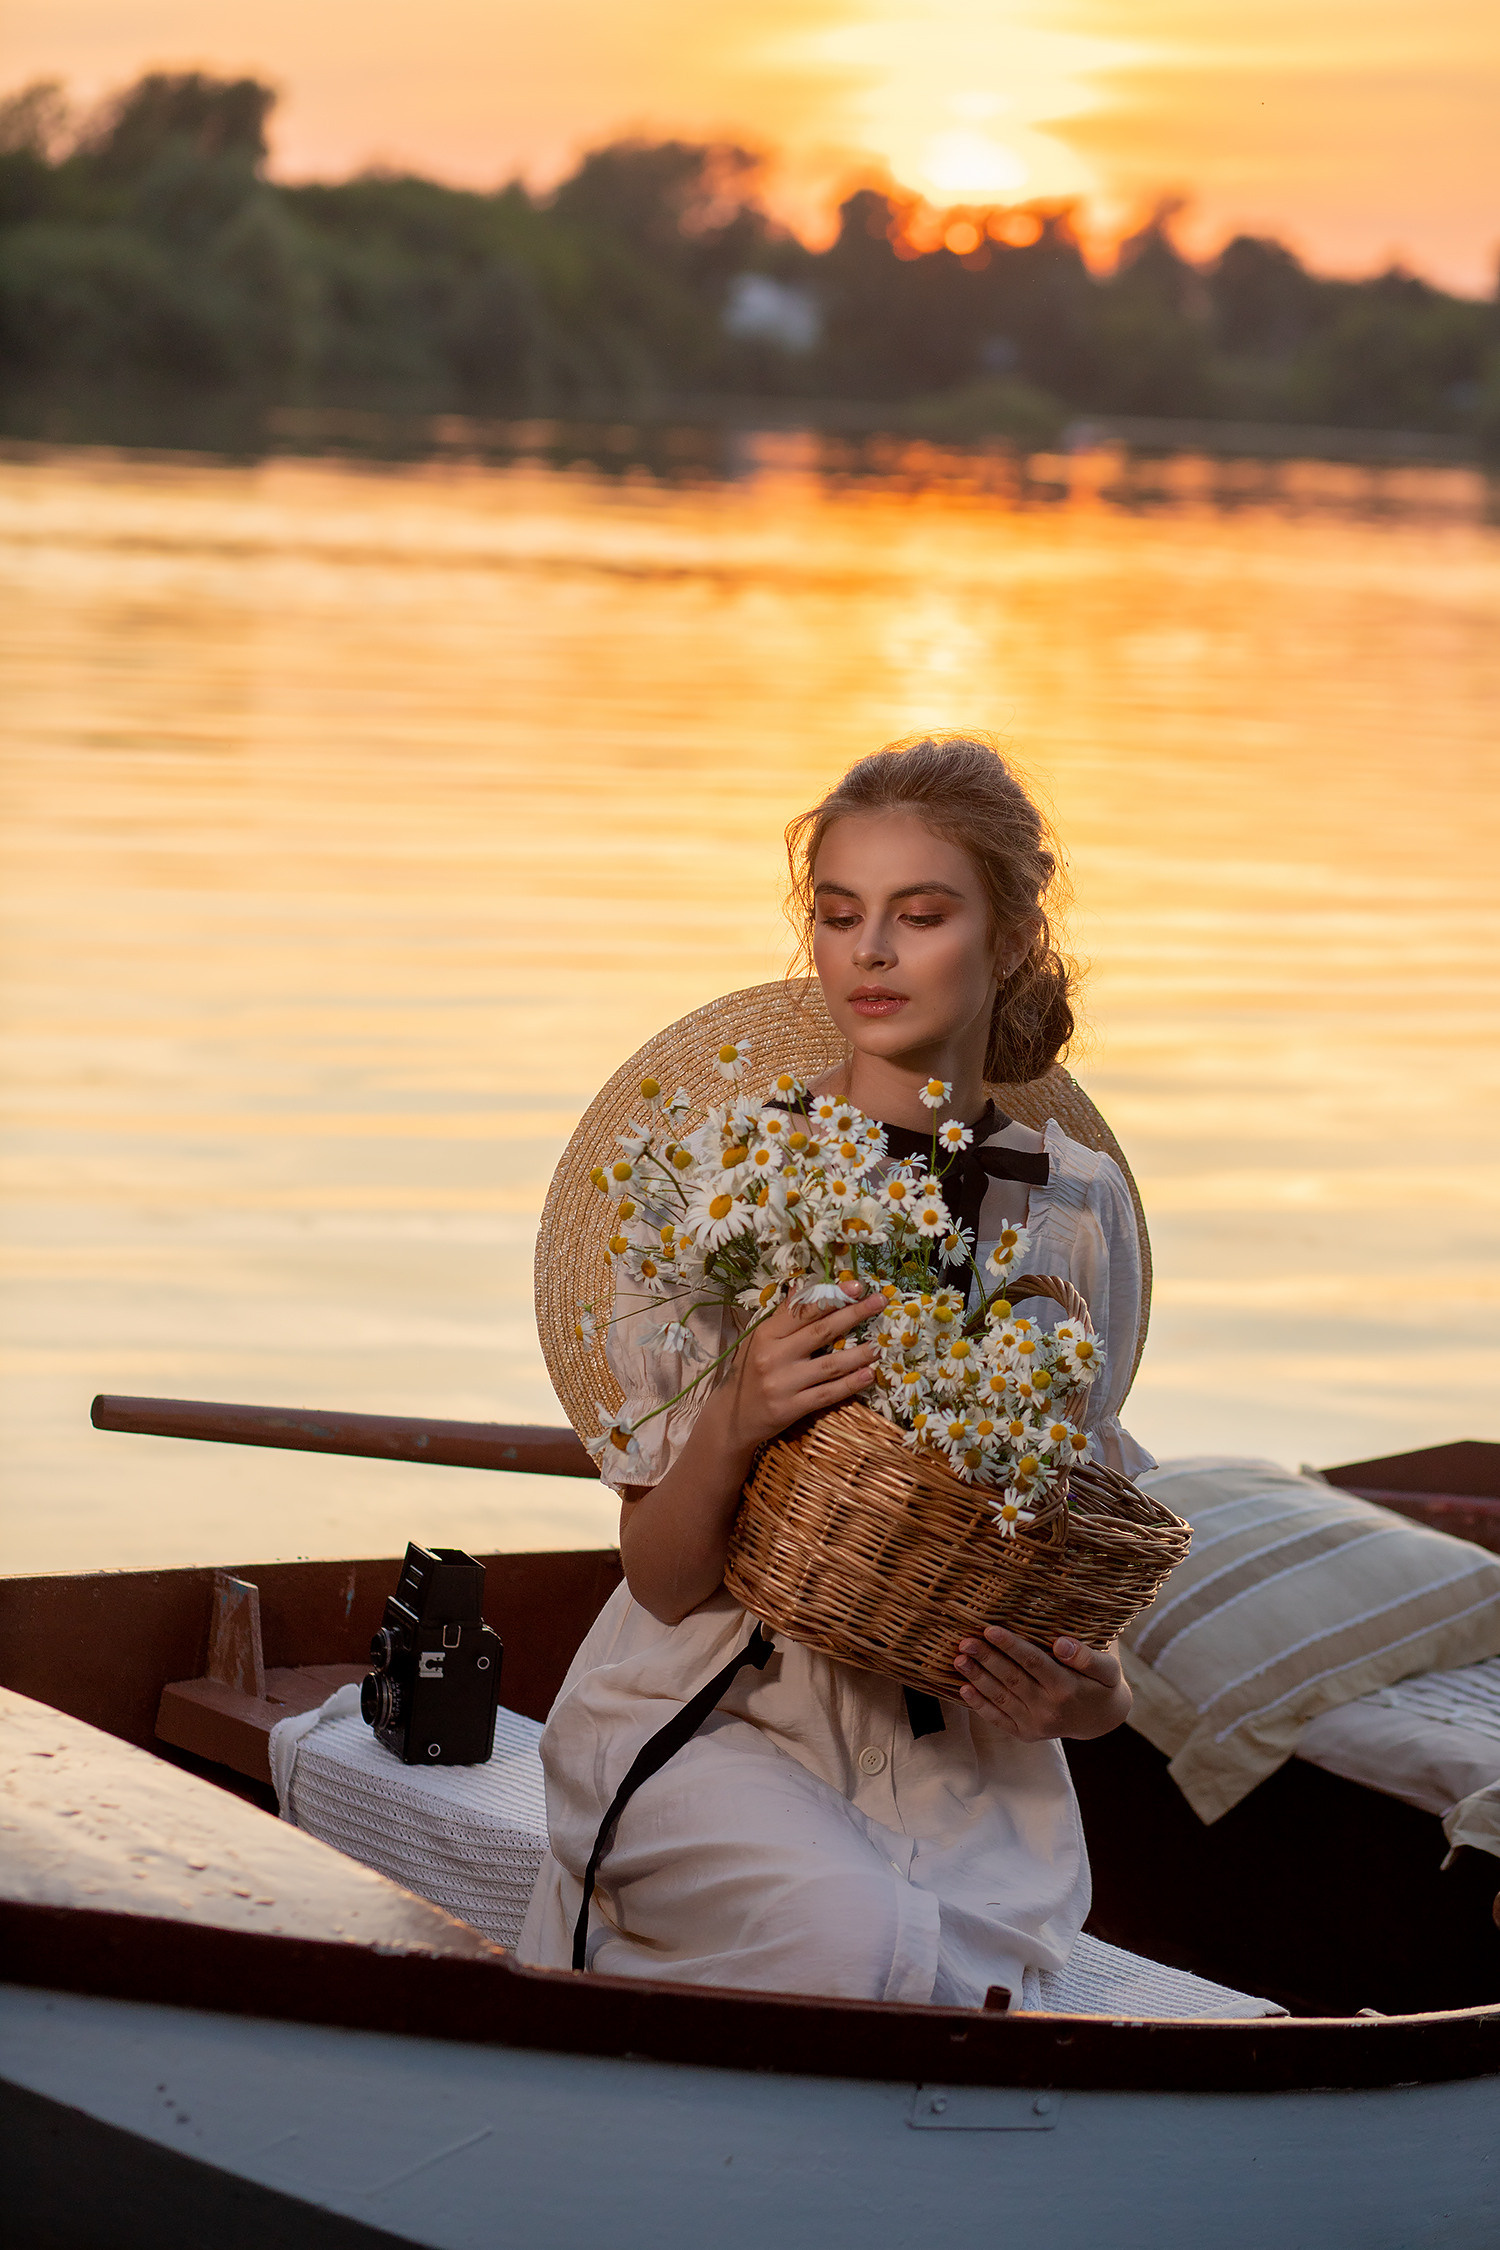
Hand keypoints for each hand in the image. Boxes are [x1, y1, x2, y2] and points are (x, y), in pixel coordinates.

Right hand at [722, 1280, 878, 1452]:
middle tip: (879, 1302)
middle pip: (820, 1332)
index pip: (802, 1311)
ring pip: (829, 1365)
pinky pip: (827, 1394)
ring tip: (881, 1345)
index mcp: (765, 1335)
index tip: (856, 1286)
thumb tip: (803, 1288)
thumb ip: (783, 1318)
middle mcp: (773, 1357)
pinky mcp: (791, 1408)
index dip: (831, 1297)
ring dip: (859, 1354)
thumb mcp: (758, 1340)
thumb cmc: (750, 1372)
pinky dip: (850, 1384)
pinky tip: (869, 1375)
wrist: (732, 1417)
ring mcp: (783, 1384)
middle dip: (853, 1314)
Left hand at [954, 1626, 1131, 1740]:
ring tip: (958, 1659)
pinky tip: (963, 1688)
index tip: (989, 1629)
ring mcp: (1035, 1725)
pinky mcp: (1025, 1734)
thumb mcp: (1108, 1668)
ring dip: (977, 1678)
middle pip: (1012, 1679)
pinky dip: (979, 1705)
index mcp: (1067, 1688)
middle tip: (965, 1641)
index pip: (1034, 1663)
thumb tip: (1062, 1644)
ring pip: (1001, 1698)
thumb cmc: (1102, 1683)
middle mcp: (1049, 1709)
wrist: (1101, 1719)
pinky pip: (999, 1719)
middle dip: (987, 1659)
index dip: (1011, 1646)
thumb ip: (1087, 1656)